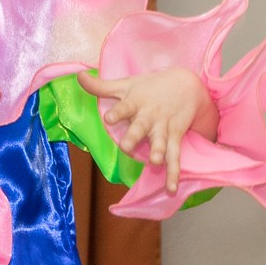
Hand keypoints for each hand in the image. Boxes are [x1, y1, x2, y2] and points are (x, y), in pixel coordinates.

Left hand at [79, 67, 219, 192]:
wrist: (187, 84)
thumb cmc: (150, 87)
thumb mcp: (126, 84)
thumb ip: (101, 86)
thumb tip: (78, 76)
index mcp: (136, 102)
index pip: (124, 107)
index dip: (117, 113)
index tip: (109, 118)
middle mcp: (150, 116)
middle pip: (141, 127)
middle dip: (135, 137)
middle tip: (127, 147)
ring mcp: (163, 128)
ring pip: (161, 142)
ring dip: (159, 152)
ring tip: (155, 162)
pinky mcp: (175, 138)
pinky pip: (175, 157)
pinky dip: (173, 173)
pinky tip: (170, 189)